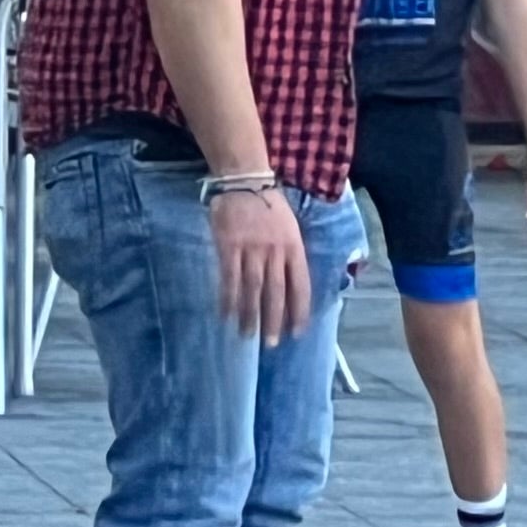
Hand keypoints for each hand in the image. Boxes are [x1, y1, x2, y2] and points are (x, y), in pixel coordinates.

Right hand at [206, 185, 311, 343]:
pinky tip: (226, 315)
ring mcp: (252, 251)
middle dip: (274, 321)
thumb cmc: (270, 205)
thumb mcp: (291, 227)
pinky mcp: (229, 248)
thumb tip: (292, 283)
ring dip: (250, 315)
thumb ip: (291, 254)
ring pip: (253, 290)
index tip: (297, 332)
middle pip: (276, 293)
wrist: (245, 182)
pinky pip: (229, 279)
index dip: (299, 311)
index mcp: (294, 248)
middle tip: (271, 344)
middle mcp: (275, 253)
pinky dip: (228, 299)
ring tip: (248, 336)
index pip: (300, 286)